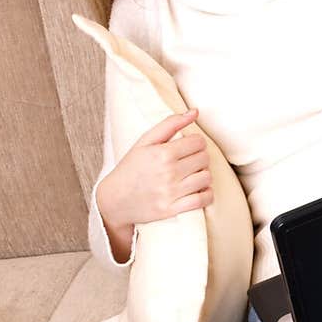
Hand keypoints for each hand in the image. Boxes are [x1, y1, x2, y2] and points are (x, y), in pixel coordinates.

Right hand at [97, 109, 213, 237]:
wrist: (115, 199)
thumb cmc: (131, 167)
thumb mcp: (145, 141)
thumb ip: (170, 124)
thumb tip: (195, 112)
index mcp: (162, 153)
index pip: (198, 142)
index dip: (197, 142)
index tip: (190, 147)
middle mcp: (168, 172)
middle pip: (204, 159)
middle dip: (200, 157)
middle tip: (191, 160)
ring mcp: (171, 192)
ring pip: (206, 178)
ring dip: (204, 175)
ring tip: (194, 174)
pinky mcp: (172, 209)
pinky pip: (202, 200)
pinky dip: (206, 194)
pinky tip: (199, 190)